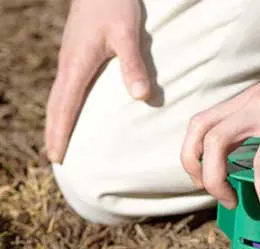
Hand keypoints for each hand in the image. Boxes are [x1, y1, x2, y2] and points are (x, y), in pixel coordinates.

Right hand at [45, 0, 149, 163]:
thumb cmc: (115, 4)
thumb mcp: (128, 33)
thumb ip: (134, 65)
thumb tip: (141, 97)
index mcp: (77, 65)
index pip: (65, 107)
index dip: (60, 133)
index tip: (57, 156)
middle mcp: (68, 65)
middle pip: (56, 106)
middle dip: (54, 133)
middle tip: (55, 158)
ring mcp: (70, 59)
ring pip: (58, 97)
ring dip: (57, 121)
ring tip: (59, 141)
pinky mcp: (76, 54)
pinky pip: (66, 88)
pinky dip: (64, 106)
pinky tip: (71, 113)